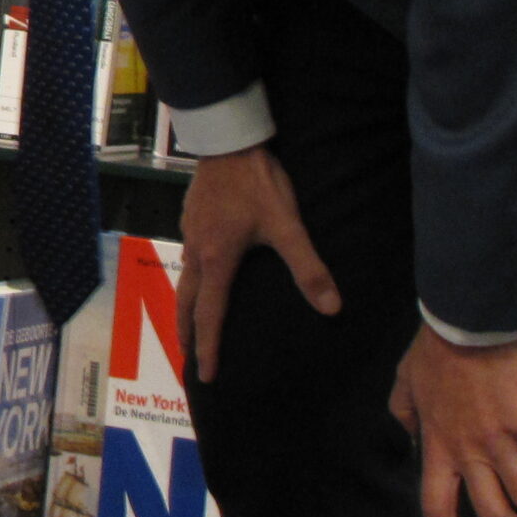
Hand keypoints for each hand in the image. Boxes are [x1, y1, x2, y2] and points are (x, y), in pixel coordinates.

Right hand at [176, 144, 340, 380]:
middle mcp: (197, 251)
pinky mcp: (190, 217)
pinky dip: (190, 278)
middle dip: (186, 333)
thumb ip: (308, 267)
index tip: (205, 374)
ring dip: (186, 306)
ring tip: (190, 322)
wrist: (228, 141)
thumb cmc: (257, 184)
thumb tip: (332, 307)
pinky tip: (201, 273)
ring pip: (184, 279)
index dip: (209, 348)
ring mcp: (189, 233)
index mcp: (218, 260)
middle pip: (186, 302)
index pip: (211, 315)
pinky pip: (187, 257)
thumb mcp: (287, 225)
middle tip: (186, 358)